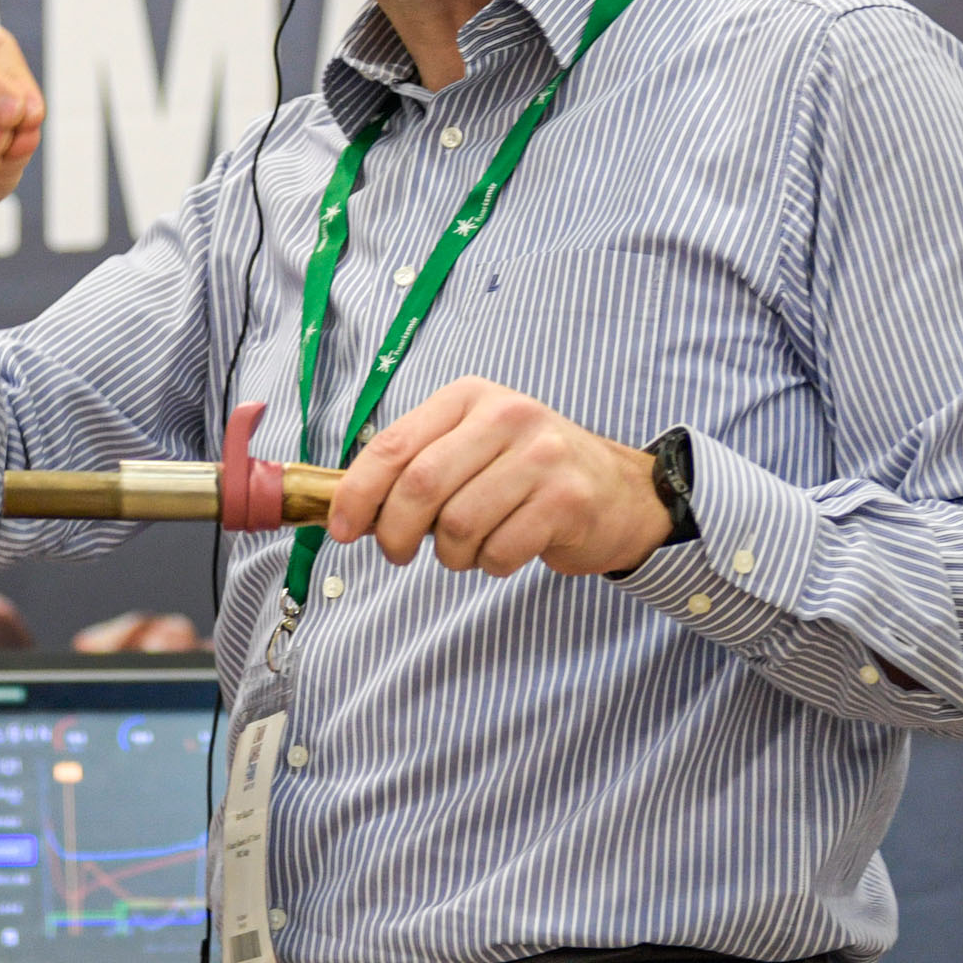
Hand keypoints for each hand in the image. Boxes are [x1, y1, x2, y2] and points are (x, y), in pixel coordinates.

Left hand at [322, 378, 670, 577]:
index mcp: (470, 397)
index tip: (344, 529)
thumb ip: (418, 464)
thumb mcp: (472, 446)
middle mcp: (506, 416)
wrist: (619, 492)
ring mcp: (542, 456)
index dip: (358, 492)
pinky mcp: (567, 500)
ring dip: (451, 555)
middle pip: (421, 485)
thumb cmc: (527, 475)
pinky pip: (500, 550)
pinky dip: (490, 565)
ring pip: (459, 525)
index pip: (394, 445)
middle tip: (397, 554)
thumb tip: (348, 507)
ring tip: (465, 550)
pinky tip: (503, 552)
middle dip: (395, 532)